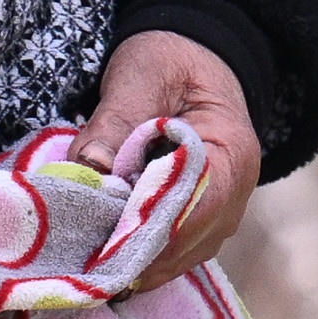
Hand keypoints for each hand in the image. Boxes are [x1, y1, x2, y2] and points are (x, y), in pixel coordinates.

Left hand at [73, 28, 261, 299]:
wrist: (194, 56)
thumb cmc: (170, 61)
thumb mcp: (141, 78)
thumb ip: (115, 122)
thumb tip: (88, 170)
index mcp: (231, 155)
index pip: (194, 208)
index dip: (147, 228)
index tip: (101, 239)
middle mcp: (235, 195)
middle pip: (185, 243)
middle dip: (134, 251)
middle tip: (82, 260)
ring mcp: (221, 213)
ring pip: (177, 257)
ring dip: (134, 260)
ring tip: (87, 262)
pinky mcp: (199, 221)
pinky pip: (171, 253)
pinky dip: (139, 256)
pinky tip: (104, 256)